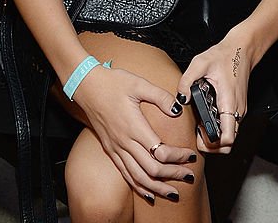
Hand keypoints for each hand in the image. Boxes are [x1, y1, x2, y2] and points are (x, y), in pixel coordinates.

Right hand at [74, 64, 197, 200]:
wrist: (87, 86)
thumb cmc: (112, 83)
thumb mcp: (138, 84)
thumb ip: (160, 96)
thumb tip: (178, 108)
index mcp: (134, 127)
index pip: (160, 152)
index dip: (178, 157)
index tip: (190, 155)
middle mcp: (125, 142)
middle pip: (152, 170)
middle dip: (173, 175)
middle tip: (189, 175)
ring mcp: (116, 148)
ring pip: (138, 178)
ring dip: (157, 187)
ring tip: (173, 192)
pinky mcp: (110, 150)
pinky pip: (125, 174)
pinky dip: (139, 186)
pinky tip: (149, 192)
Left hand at [176, 30, 251, 155]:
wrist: (241, 49)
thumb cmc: (224, 55)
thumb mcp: (200, 63)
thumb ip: (187, 81)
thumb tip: (180, 99)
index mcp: (229, 103)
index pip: (227, 138)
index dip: (213, 144)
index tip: (200, 137)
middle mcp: (237, 111)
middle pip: (228, 143)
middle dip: (212, 146)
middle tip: (197, 135)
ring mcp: (239, 110)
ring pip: (229, 136)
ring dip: (215, 138)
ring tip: (200, 127)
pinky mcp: (237, 108)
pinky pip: (229, 126)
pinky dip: (219, 129)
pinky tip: (206, 118)